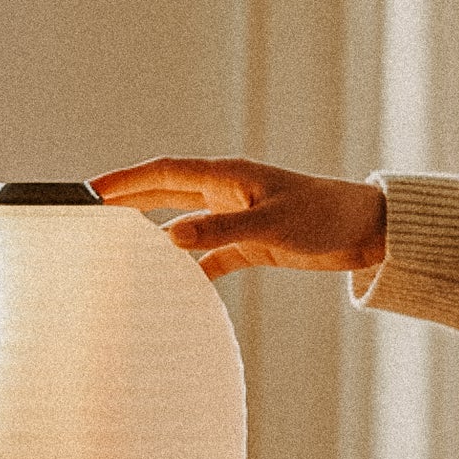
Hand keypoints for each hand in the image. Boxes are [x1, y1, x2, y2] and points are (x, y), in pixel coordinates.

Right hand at [90, 157, 386, 278]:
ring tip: (120, 252)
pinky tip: (175, 286)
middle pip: (166, 194)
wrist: (367, 232)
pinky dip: (191, 269)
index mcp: (227, 177)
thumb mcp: (271, 225)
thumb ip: (220, 232)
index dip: (126, 180)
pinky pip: (209, 255)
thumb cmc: (324, 217)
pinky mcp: (252, 243)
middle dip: (128, 203)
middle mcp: (227, 193)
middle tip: (91, 216)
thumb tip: (169, 238)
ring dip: (154, 236)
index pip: (164, 172)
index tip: (92, 191)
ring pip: (184, 225)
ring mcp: (237, 218)